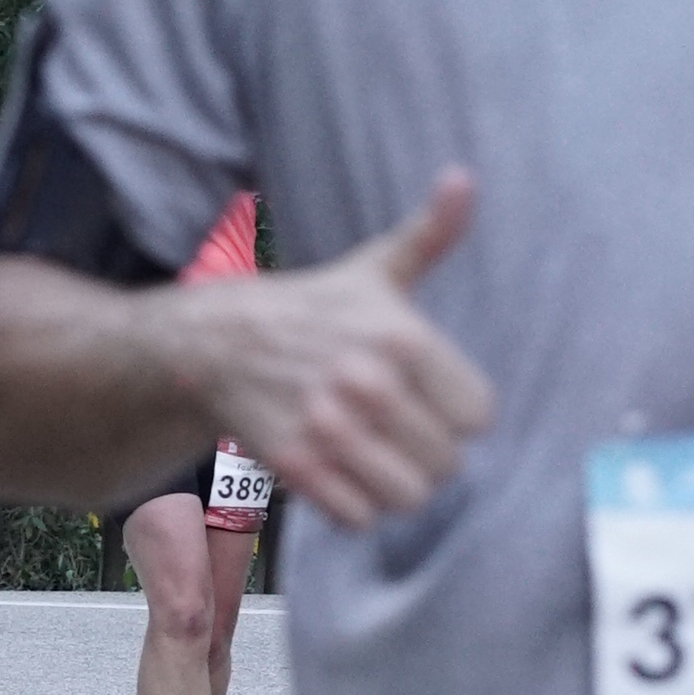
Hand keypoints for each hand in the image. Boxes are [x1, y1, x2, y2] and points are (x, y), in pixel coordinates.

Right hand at [187, 174, 491, 527]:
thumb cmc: (312, 308)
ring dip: (394, 486)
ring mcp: (329, 426)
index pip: (477, 416)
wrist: (216, 341)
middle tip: (396, 432)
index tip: (428, 399)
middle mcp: (368, 381)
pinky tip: (340, 475)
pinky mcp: (295, 464)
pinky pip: (358, 517)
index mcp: (401, 336)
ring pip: (407, 497)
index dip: (457, 415)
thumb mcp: (374, 269)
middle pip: (446, 464)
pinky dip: (354, 506)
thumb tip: (464, 178)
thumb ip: (430, 234)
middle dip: (426, 455)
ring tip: (374, 458)